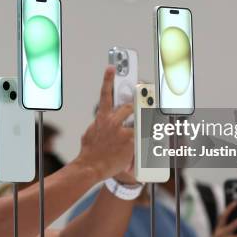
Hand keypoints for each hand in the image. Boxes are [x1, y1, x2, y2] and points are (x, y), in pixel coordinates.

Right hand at [75, 66, 134, 181]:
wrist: (91, 167)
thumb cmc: (90, 152)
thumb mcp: (91, 133)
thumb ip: (99, 124)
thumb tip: (102, 123)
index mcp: (101, 118)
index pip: (105, 94)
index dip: (108, 80)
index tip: (111, 69)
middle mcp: (112, 122)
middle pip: (130, 107)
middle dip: (137, 105)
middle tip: (143, 101)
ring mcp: (122, 131)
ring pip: (138, 120)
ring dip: (143, 122)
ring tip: (145, 124)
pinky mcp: (130, 141)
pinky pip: (142, 135)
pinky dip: (144, 138)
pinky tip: (146, 141)